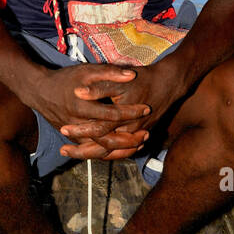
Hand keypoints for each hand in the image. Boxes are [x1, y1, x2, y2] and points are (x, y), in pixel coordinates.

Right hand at [26, 63, 152, 161]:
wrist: (40, 91)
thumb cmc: (65, 79)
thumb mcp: (87, 71)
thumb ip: (109, 72)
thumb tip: (132, 75)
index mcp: (82, 107)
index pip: (112, 115)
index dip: (130, 112)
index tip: (146, 108)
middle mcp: (78, 125)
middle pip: (107, 139)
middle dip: (129, 139)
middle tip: (146, 134)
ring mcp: (74, 135)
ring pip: (100, 150)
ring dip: (121, 149)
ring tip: (139, 144)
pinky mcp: (73, 139)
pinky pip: (93, 151)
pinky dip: (109, 152)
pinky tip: (124, 149)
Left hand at [58, 58, 186, 160]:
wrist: (170, 82)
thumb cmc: (145, 79)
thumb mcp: (121, 81)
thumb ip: (99, 88)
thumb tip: (78, 92)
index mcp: (122, 119)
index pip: (96, 131)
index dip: (78, 132)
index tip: (62, 130)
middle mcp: (129, 131)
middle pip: (103, 148)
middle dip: (82, 151)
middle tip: (63, 151)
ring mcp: (136, 135)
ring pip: (112, 152)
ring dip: (93, 154)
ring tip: (75, 154)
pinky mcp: (140, 134)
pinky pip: (122, 150)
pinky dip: (109, 152)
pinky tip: (97, 151)